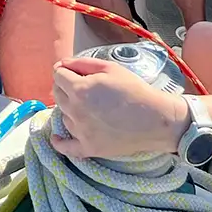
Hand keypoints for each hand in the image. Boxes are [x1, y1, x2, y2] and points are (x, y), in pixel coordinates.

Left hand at [51, 57, 187, 159]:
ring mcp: (82, 132)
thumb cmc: (133, 89)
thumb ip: (81, 63)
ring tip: (87, 105)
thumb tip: (61, 64)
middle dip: (64, 86)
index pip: (58, 75)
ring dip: (69, 108)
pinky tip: (56, 138)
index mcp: (79, 90)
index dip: (65, 70)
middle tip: (80, 85)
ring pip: (63, 115)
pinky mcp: (90, 148)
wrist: (155, 119)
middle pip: (57, 94)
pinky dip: (60, 143)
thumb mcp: (108, 67)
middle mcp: (76, 111)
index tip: (73, 71)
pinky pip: (67, 148)